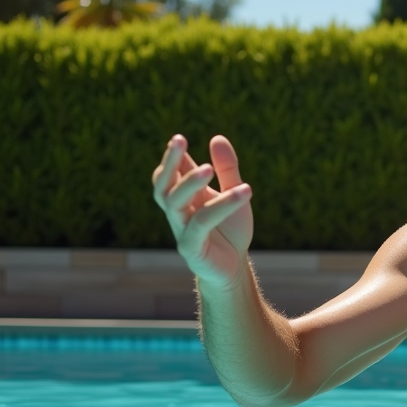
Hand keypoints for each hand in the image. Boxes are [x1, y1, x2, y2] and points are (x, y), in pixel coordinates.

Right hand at [152, 134, 253, 289]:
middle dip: (169, 162)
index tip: (179, 139)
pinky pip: (202, 223)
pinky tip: (244, 192)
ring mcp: (181, 230)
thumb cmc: (229, 231)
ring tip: (208, 168)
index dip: (173, 157)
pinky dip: (221, 206)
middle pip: (163, 185)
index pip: (171, 174)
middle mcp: (178, 213)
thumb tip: (217, 137)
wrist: (233, 268)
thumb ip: (227, 169)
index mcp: (185, 198)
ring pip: (175, 203)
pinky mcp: (191, 248)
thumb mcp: (232, 194)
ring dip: (189, 183)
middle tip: (178, 140)